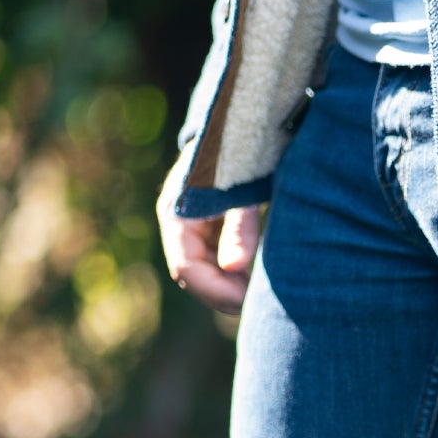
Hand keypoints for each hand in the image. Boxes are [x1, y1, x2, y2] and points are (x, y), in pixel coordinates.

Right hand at [156, 151, 261, 313]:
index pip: (186, 269)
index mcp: (177, 216)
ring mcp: (192, 234)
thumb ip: (239, 228)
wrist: (238, 133)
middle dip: (225, 295)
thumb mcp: (241, 191)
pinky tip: (258, 279)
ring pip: (207, 276)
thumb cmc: (240, 157)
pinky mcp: (208, 236)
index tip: (247, 302)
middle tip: (259, 304)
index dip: (215, 291)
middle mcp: (179, 229)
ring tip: (261, 291)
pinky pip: (218, 267)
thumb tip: (236, 269)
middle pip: (196, 279)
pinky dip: (237, 278)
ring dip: (232, 288)